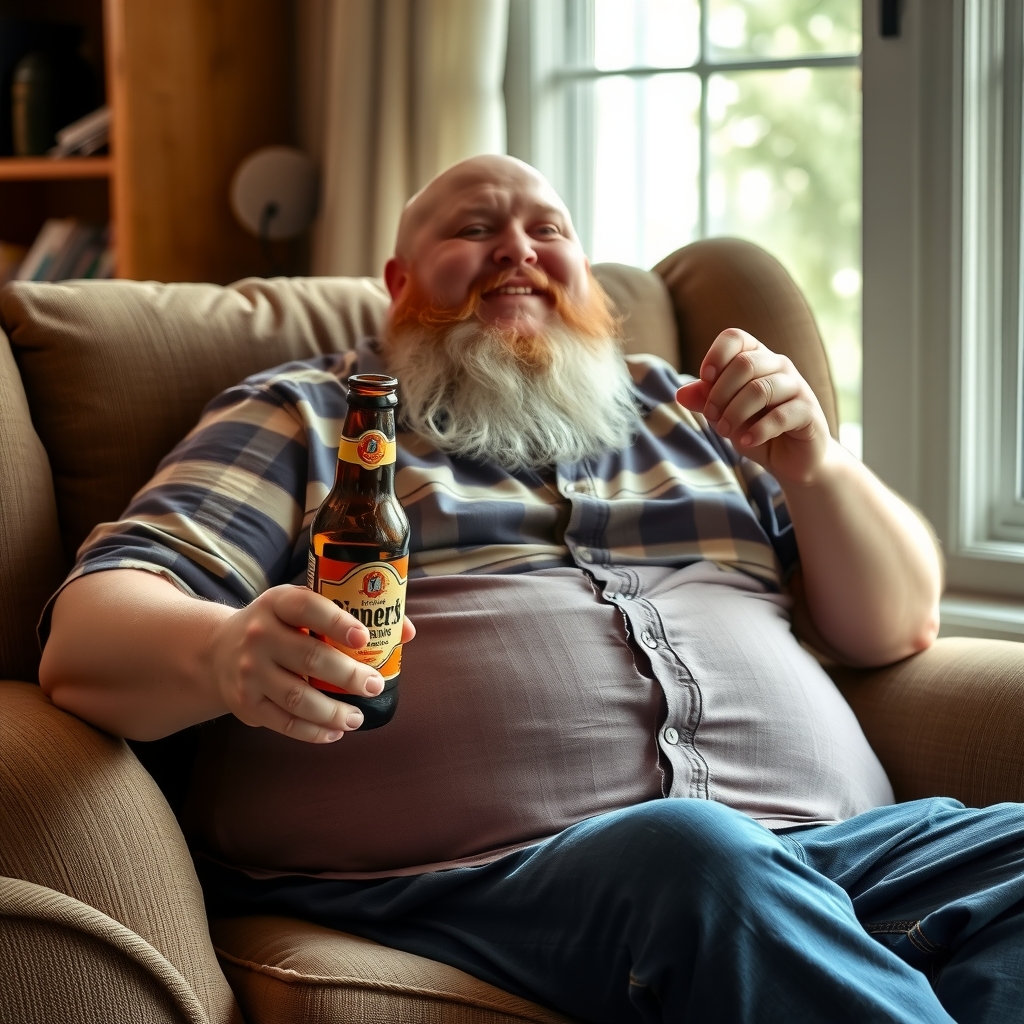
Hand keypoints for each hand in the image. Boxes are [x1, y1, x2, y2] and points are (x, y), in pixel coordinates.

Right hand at [207, 584, 415, 742]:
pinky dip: (313, 732)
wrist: (218, 650)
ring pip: (298, 698)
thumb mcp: (301, 608)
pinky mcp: (246, 703)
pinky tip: (334, 732)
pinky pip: (284, 722)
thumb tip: (406, 631)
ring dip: (334, 712)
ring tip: (357, 717)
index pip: (308, 607)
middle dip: (348, 675)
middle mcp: (259, 635)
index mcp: (277, 603)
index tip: (365, 638)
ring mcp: (250, 671)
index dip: (338, 622)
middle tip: (374, 686)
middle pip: (310, 657)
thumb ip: (350, 613)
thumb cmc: (279, 626)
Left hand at [675, 328, 830, 485]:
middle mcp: (779, 365)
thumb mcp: (725, 415)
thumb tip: (680, 394)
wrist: (790, 459)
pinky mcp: (809, 412)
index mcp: (757, 358)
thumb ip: (705, 401)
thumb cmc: (756, 428)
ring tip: (725, 432)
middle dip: (719, 393)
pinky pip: (781, 415)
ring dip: (735, 413)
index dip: (716, 354)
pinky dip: (758, 430)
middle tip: (711, 416)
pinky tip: (747, 441)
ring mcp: (797, 387)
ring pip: (761, 389)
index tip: (705, 379)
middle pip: (745, 364)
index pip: (736, 337)